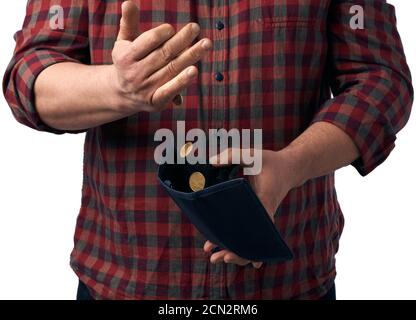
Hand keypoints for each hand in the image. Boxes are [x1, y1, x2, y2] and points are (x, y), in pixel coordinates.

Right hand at [109, 1, 211, 112]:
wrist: (122, 94)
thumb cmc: (128, 61)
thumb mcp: (124, 41)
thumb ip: (128, 22)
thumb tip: (129, 1)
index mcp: (126, 56)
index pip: (149, 41)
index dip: (163, 33)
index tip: (172, 29)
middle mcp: (136, 73)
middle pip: (164, 54)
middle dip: (182, 40)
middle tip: (195, 27)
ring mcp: (146, 88)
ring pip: (172, 69)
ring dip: (190, 56)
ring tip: (205, 44)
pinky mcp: (156, 101)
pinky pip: (170, 91)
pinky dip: (182, 82)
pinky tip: (194, 71)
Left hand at [203, 148, 299, 268]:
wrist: (290, 168)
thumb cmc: (271, 162)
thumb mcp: (252, 154)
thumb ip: (232, 155)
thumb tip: (211, 162)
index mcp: (264, 201)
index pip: (254, 226)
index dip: (242, 241)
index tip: (228, 250)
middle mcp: (264, 214)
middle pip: (251, 242)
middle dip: (233, 253)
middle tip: (214, 258)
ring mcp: (262, 218)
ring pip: (251, 242)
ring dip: (234, 252)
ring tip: (214, 258)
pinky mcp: (259, 217)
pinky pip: (250, 235)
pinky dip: (239, 244)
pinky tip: (227, 254)